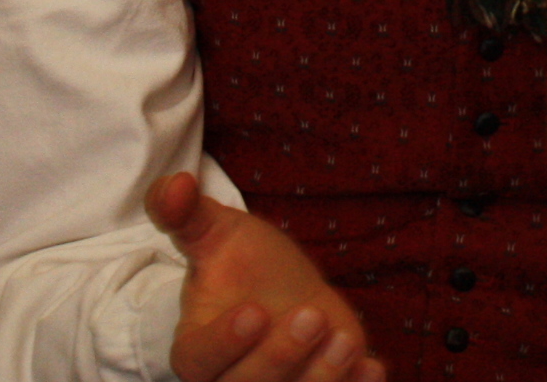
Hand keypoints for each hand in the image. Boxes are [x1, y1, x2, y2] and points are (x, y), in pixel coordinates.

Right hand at [146, 170, 385, 381]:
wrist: (285, 289)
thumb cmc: (243, 262)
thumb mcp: (216, 232)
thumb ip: (188, 214)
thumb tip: (176, 184)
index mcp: (195, 347)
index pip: (198, 360)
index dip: (224, 343)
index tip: (255, 312)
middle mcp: (228, 381)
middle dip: (279, 358)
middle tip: (310, 316)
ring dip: (320, 380)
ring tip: (343, 341)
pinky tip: (371, 367)